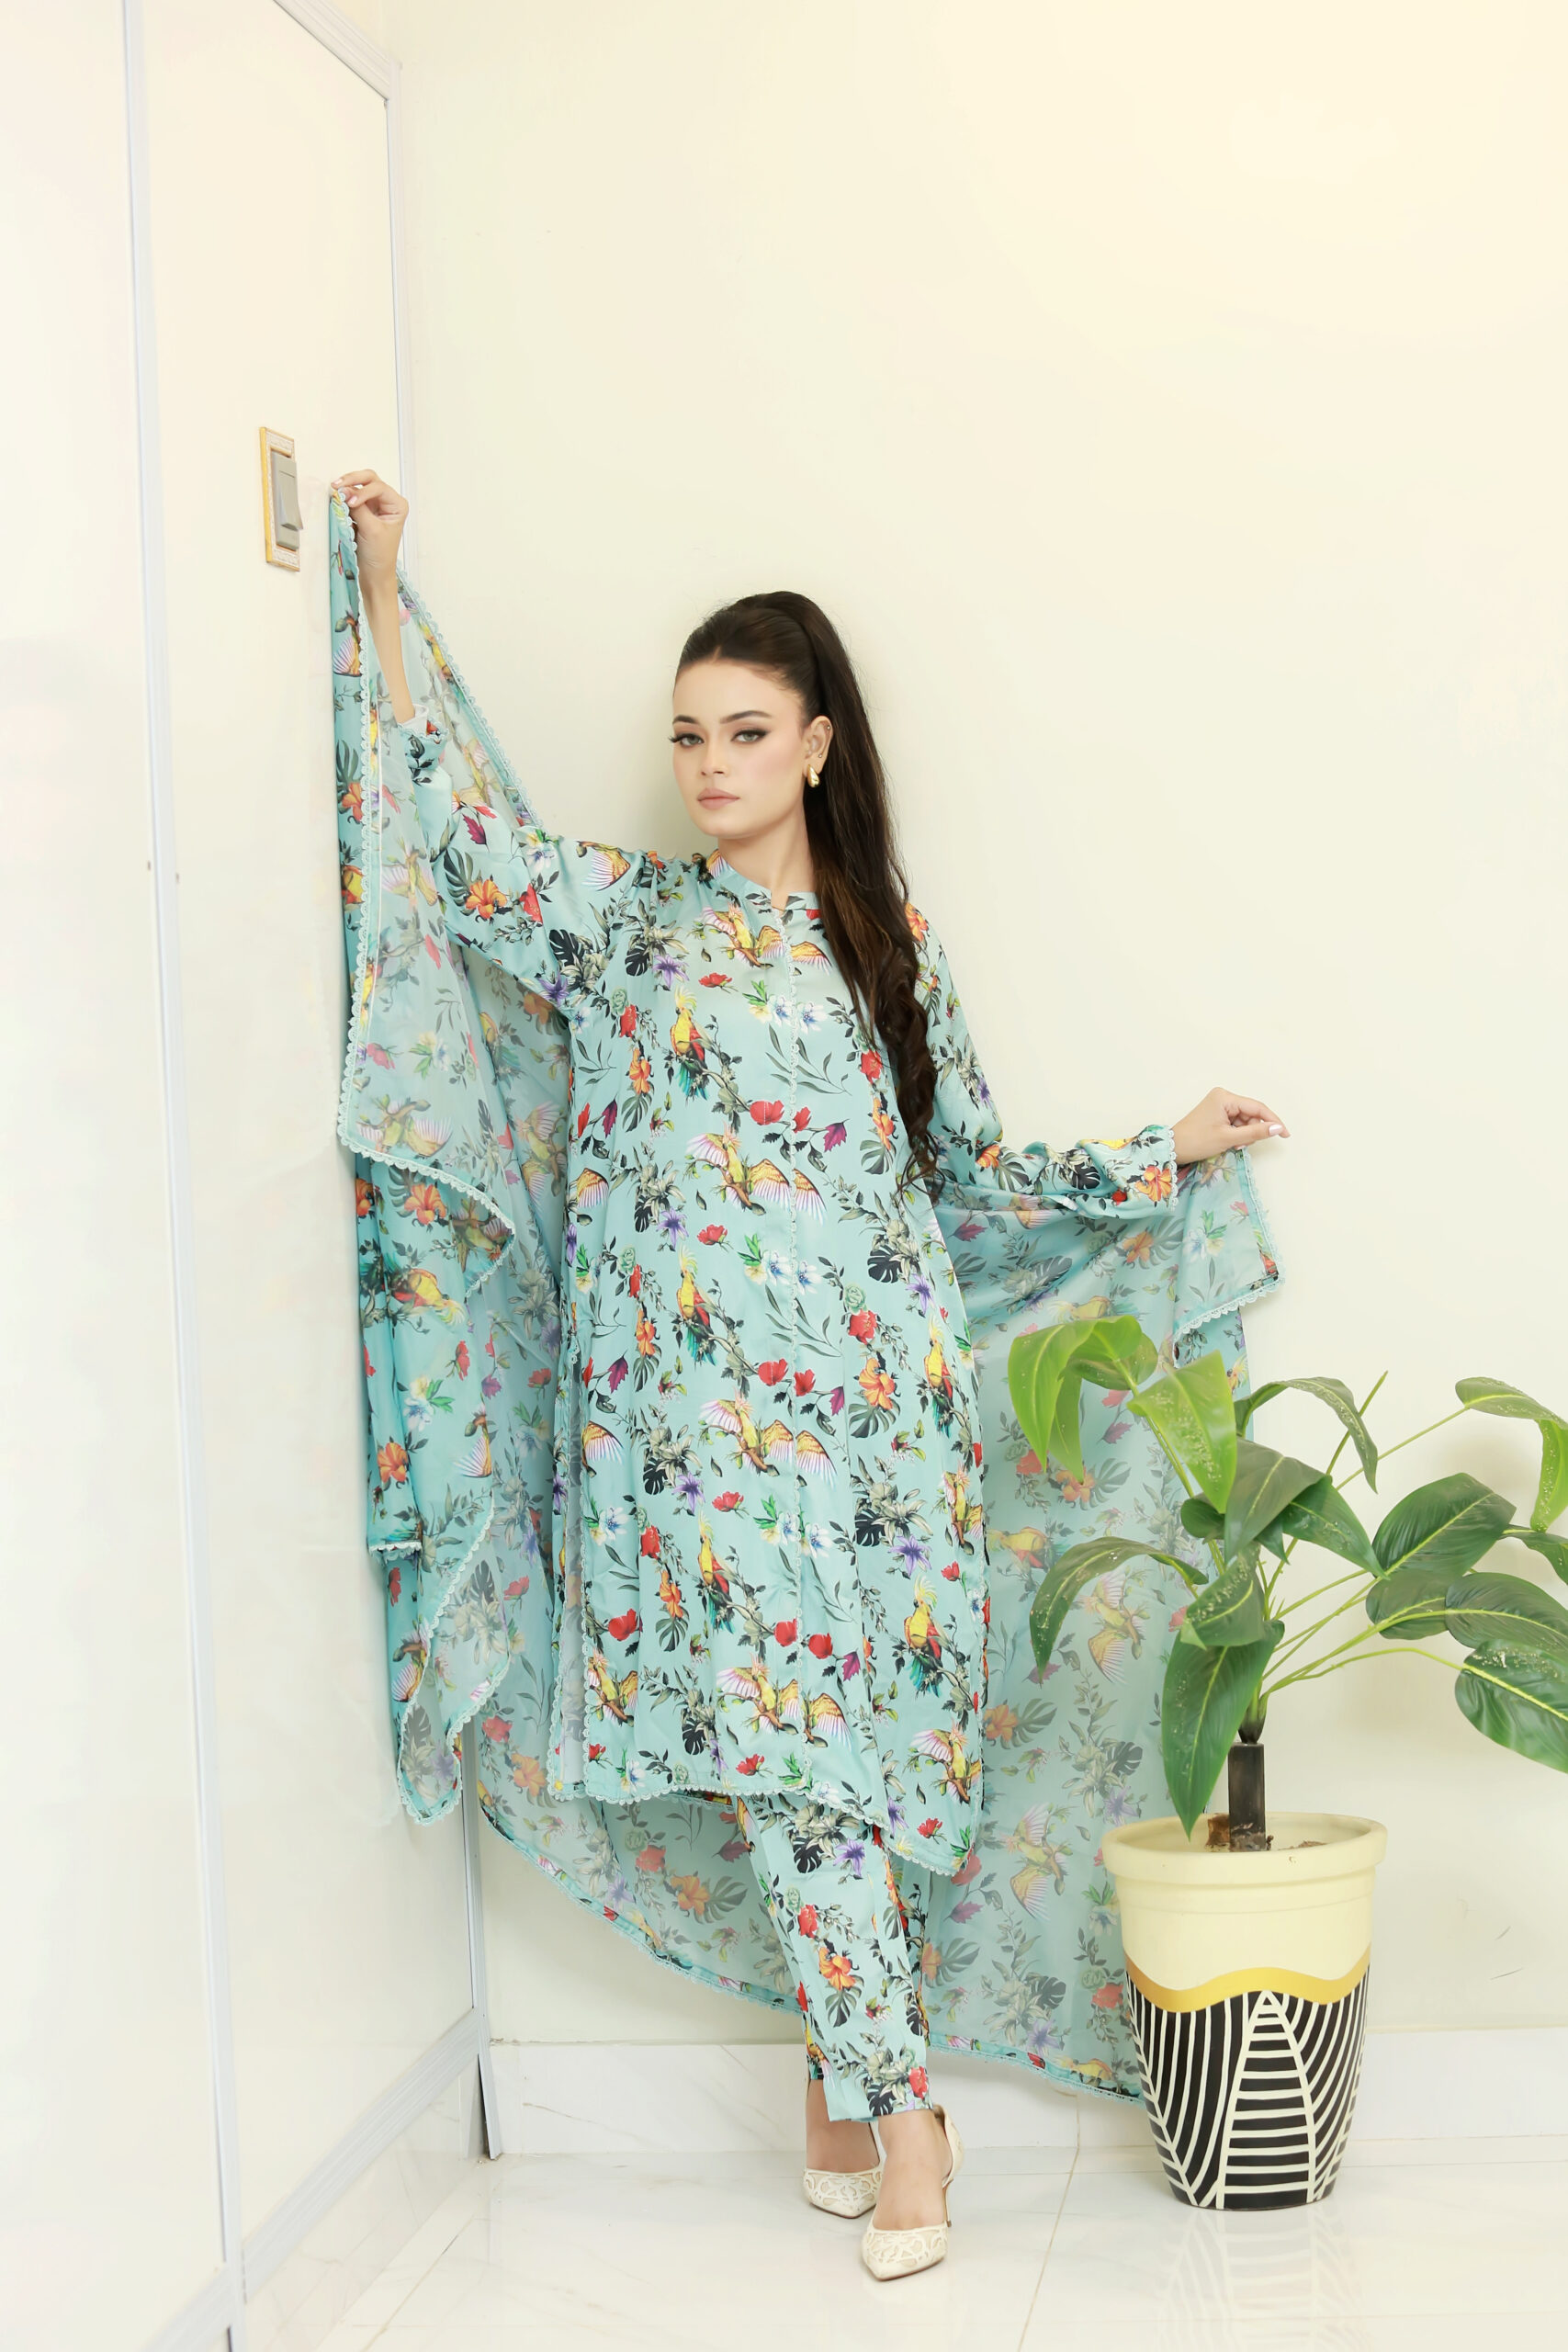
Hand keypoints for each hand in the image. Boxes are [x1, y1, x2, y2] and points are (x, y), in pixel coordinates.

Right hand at [329, 468, 407, 582]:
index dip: (362, 492)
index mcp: (397, 505)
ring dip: (347, 487)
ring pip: (359, 485)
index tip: (350, 503)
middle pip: (369, 480)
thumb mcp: (371, 530)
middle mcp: (387, 502)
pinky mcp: (363, 512)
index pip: (378, 487)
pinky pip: (352, 498)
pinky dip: (344, 497)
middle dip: (353, 480)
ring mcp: (374, 506)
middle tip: (337, 486)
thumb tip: (345, 492)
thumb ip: (359, 509)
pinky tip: (338, 501)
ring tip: (335, 492)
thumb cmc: (380, 556)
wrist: (374, 574)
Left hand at [1172, 1088, 1288, 1167]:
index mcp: (1225, 1097)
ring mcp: (1219, 1104)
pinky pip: (1236, 1123)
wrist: (1173, 1148)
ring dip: (1244, 1135)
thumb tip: (1278, 1128)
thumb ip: (1256, 1132)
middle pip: (1251, 1114)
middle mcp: (1223, 1096)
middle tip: (1242, 1145)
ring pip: (1245, 1120)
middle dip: (1252, 1130)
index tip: (1285, 1134)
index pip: (1257, 1107)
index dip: (1273, 1121)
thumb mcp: (1229, 1138)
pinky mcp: (1217, 1113)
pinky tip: (1229, 1143)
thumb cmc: (1197, 1141)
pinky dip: (1237, 1134)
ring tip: (1232, 1145)